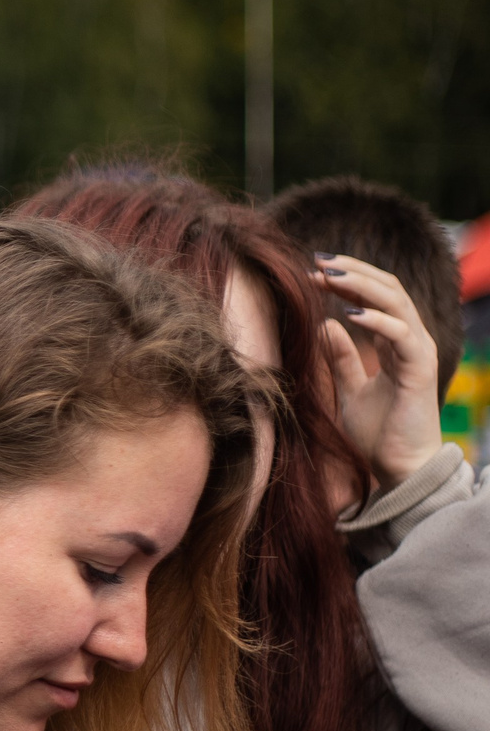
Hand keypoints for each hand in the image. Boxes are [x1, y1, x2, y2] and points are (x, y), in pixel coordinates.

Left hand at [311, 253, 442, 499]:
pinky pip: (402, 334)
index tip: (311, 270)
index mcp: (395, 341)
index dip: (347, 279)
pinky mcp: (419, 370)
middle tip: (316, 260)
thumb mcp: (350, 390)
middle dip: (353, 271)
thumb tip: (325, 325)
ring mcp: (417, 352)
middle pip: (387, 288)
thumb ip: (342, 358)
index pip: (375, 296)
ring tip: (327, 275)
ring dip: (361, 285)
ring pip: (397, 301)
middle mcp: (410, 340)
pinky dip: (376, 320)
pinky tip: (348, 313)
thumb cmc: (377, 434)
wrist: (398, 469)